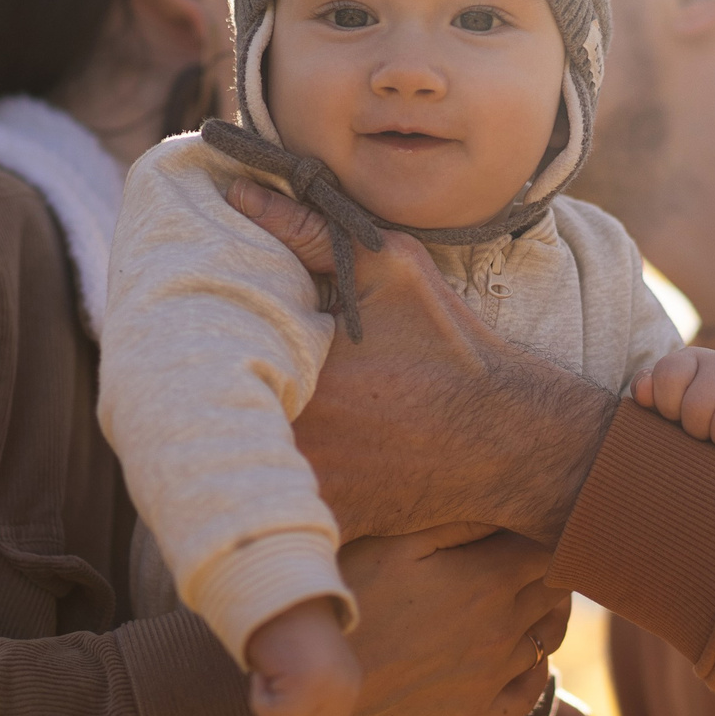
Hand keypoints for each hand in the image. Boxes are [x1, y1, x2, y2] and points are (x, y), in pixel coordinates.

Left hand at [225, 176, 615, 542]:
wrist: (512, 435)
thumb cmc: (450, 346)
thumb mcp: (388, 269)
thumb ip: (306, 232)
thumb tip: (238, 191)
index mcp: (295, 368)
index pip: (211, 358)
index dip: (204, 346)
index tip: (202, 336)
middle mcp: (295, 435)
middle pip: (224, 414)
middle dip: (219, 395)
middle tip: (220, 375)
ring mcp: (313, 488)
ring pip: (251, 462)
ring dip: (250, 442)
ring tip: (252, 418)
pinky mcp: (334, 524)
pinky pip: (286, 508)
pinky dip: (286, 489)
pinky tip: (309, 462)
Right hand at [245, 598, 360, 715]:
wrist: (277, 593)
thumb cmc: (282, 631)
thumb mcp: (291, 678)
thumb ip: (289, 715)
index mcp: (348, 685)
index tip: (276, 705)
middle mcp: (345, 689)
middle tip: (268, 687)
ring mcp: (329, 689)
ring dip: (268, 708)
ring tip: (266, 674)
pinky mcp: (306, 687)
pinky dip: (258, 698)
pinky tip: (261, 670)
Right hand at [338, 526, 570, 715]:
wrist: (314, 682)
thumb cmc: (346, 599)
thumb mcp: (394, 542)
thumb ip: (457, 521)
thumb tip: (504, 505)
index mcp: (487, 580)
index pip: (550, 548)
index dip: (548, 532)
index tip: (529, 524)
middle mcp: (502, 629)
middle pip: (555, 589)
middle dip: (551, 567)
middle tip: (529, 553)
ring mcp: (492, 676)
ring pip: (549, 637)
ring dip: (549, 611)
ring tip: (533, 594)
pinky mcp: (475, 713)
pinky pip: (531, 691)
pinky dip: (538, 667)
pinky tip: (525, 653)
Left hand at [633, 348, 714, 454]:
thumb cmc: (696, 420)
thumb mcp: (668, 408)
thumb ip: (650, 397)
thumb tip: (642, 392)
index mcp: (689, 359)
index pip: (668, 375)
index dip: (668, 408)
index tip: (676, 419)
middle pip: (697, 407)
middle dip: (697, 432)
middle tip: (704, 435)